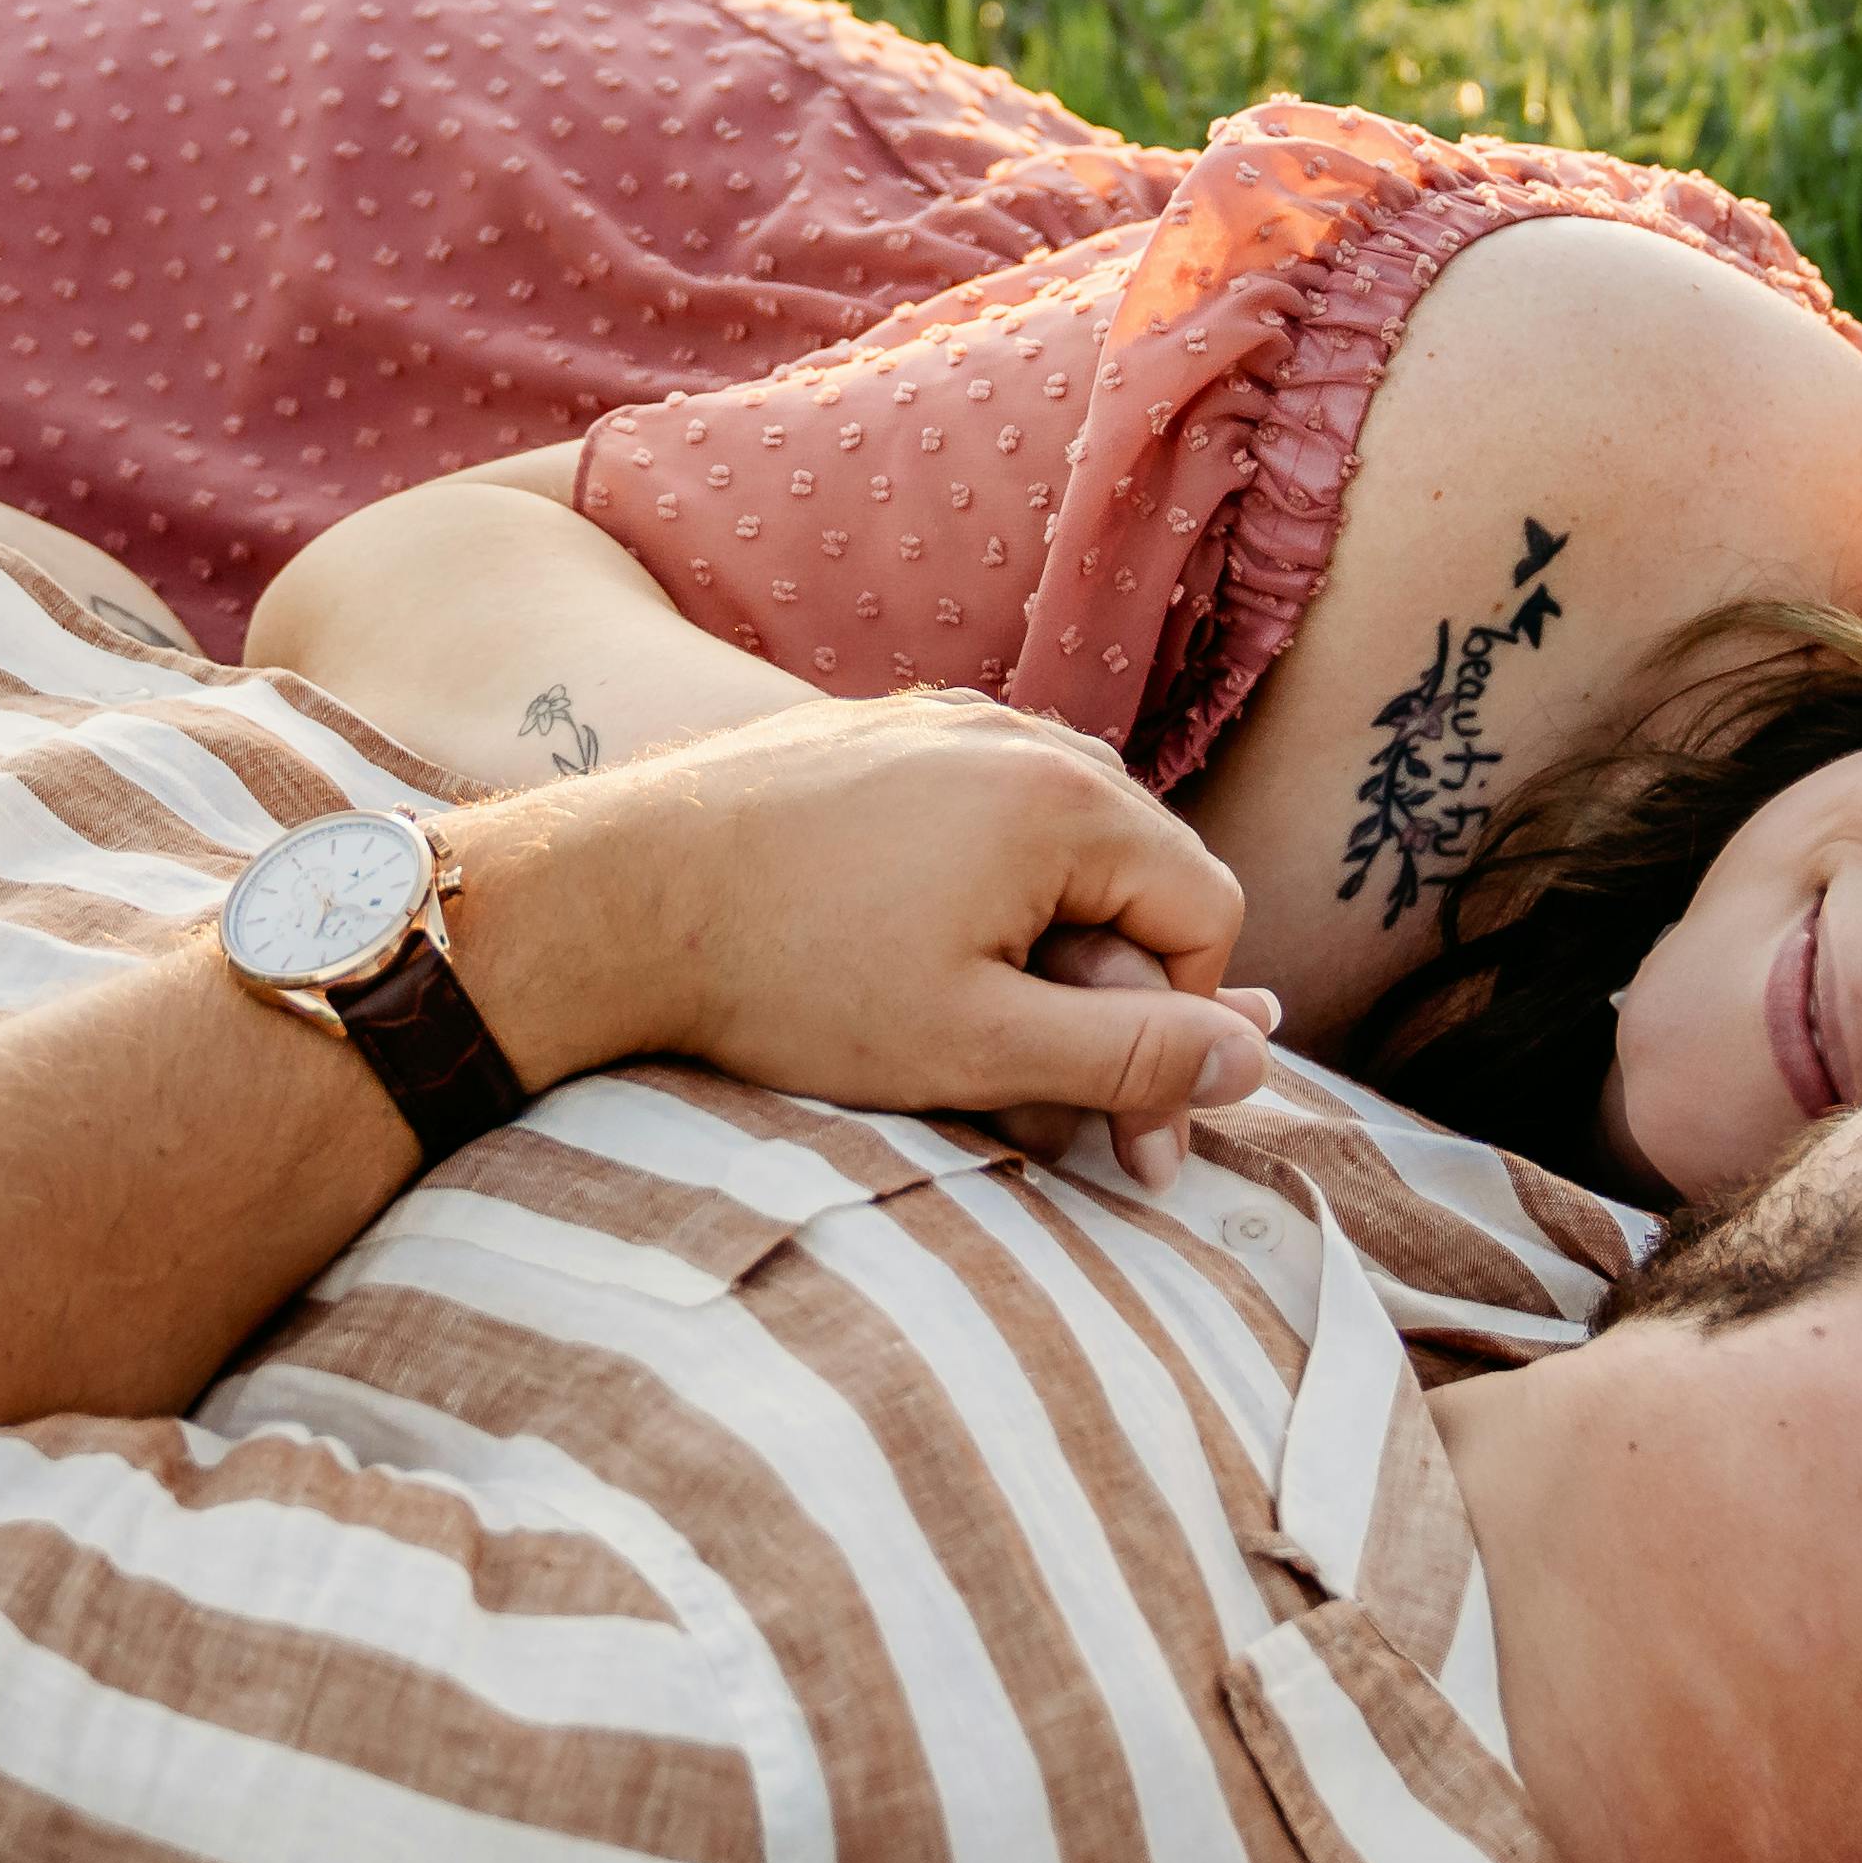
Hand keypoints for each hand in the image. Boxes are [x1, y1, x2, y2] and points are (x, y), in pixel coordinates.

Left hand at [449, 693, 1276, 1174]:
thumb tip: (1254, 1064)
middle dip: (1113, 1002)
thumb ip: (1130, 1057)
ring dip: (1042, 957)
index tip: (1127, 1138)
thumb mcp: (978, 1046)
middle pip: (1133, 877)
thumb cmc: (789, 976)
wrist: (607, 896)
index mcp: (1064, 797)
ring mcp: (937, 724)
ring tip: (971, 1043)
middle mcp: (1015, 733)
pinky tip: (906, 968)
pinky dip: (974, 904)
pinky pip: (973, 823)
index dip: (1185, 1036)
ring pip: (1050, 856)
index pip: (1204, 913)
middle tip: (1058, 1112)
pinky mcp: (871, 740)